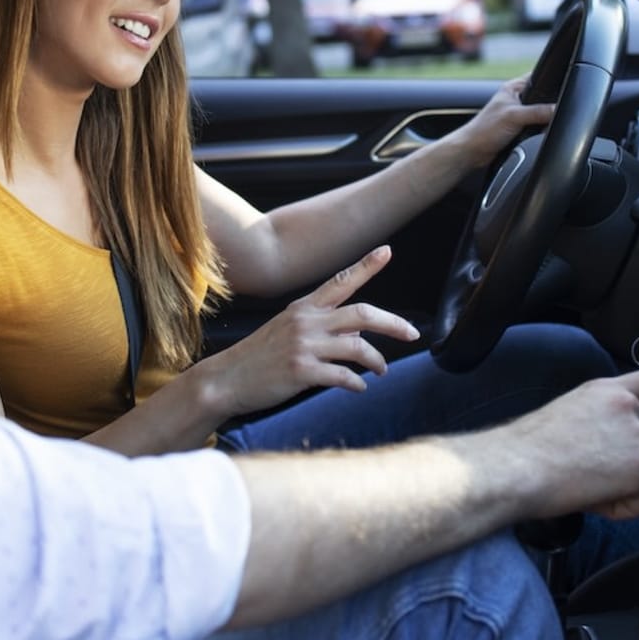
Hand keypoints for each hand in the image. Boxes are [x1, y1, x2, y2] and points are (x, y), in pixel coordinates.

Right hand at [197, 245, 419, 418]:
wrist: (226, 379)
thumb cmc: (259, 356)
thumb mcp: (288, 329)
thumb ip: (322, 325)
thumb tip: (359, 330)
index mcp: (304, 308)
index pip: (340, 280)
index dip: (366, 266)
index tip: (387, 251)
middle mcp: (306, 322)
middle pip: (362, 314)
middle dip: (393, 323)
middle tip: (412, 333)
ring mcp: (304, 346)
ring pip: (358, 347)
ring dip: (377, 361)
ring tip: (381, 371)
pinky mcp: (301, 371)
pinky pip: (343, 376)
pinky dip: (356, 384)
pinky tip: (359, 388)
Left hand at [452, 76, 555, 167]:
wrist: (473, 152)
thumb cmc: (484, 130)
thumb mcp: (515, 117)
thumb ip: (538, 112)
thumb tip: (558, 109)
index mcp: (513, 88)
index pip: (538, 77)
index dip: (551, 81)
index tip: (564, 89)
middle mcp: (516, 99)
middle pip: (543, 98)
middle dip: (549, 106)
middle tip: (550, 114)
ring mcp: (519, 115)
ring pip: (542, 115)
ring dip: (543, 121)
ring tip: (537, 127)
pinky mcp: (520, 129)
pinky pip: (537, 127)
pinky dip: (539, 131)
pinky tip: (537, 135)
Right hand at [511, 366, 638, 519]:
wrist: (516, 467)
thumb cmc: (528, 449)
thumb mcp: (571, 415)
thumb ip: (604, 421)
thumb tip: (614, 450)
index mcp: (608, 391)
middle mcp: (629, 407)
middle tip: (598, 475)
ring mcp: (638, 435)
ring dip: (626, 488)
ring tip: (586, 482)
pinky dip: (620, 508)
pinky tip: (591, 494)